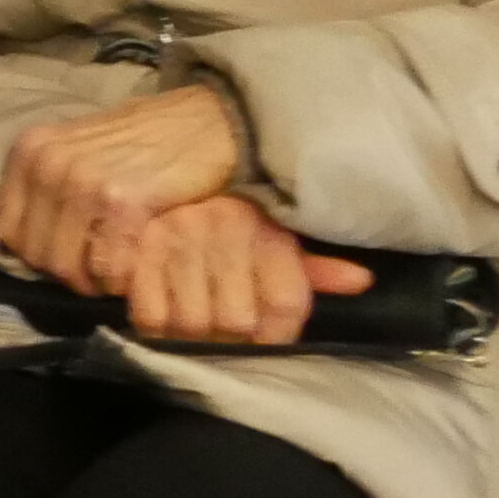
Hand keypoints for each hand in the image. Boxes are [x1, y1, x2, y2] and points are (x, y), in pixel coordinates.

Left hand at [0, 84, 248, 293]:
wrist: (209, 121)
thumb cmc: (148, 142)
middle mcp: (48, 164)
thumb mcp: (81, 151)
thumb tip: (34, 248)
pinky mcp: (120, 202)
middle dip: (70, 273)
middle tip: (103, 269)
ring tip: (122, 268)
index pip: (10, 233)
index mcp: (31, 151)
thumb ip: (53, 190)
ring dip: (96, 280)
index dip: (41, 256)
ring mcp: (82, 182)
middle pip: (37, 256)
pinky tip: (140, 263)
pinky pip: (107, 267)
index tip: (73, 257)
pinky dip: (123, 278)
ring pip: (68, 269)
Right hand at [115, 189, 375, 345]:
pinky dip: (153, 326)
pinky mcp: (137, 247)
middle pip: (237, 322)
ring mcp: (177, 238)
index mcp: (266, 225)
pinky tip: (161, 319)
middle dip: (230, 342)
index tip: (266, 346)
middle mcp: (225, 228)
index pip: (285, 303)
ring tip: (193, 334)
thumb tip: (362, 281)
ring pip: (190, 324)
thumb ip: (314, 265)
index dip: (279, 337)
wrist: (165, 152)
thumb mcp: (276, 229)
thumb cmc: (232, 206)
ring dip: (191, 339)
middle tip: (223, 341)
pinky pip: (147, 313)